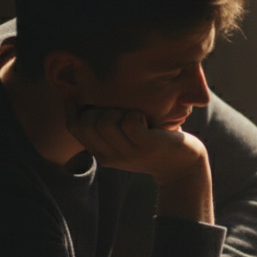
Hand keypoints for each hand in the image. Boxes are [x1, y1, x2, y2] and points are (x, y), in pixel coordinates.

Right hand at [65, 103, 207, 185]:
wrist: (183, 164)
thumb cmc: (152, 141)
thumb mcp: (123, 136)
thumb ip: (105, 123)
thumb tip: (81, 91)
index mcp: (100, 153)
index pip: (73, 127)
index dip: (75, 107)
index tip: (89, 94)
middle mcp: (110, 156)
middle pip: (86, 123)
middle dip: (100, 108)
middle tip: (120, 109)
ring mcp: (129, 153)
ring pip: (105, 122)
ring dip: (119, 110)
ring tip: (134, 114)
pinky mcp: (147, 147)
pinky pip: (129, 122)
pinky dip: (136, 114)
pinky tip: (146, 119)